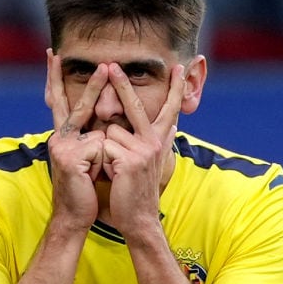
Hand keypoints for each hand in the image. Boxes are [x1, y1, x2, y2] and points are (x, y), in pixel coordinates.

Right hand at [44, 48, 107, 230]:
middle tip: (105, 64)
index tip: (52, 54)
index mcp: (63, 135)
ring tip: (90, 177)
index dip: (54, 78)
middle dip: (93, 85)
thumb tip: (106, 122)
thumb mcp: (88, 158)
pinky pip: (101, 148)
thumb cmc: (84, 189)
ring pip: (99, 134)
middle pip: (77, 104)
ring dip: (103, 159)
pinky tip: (89, 181)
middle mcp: (58, 136)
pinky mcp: (70, 158)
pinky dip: (102, 165)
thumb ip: (92, 137)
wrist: (73, 216)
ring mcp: (62, 146)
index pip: (59, 100)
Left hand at [100, 62, 183, 234]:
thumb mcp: (147, 161)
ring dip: (105, 150)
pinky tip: (112, 177)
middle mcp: (156, 141)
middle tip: (112, 64)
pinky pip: (105, 147)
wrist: (138, 218)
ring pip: (111, 132)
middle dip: (122, 84)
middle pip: (136, 106)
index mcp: (160, 140)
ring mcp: (144, 150)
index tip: (180, 67)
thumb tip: (163, 121)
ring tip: (114, 170)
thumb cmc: (137, 189)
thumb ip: (150, 139)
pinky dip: (102, 161)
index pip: (170, 109)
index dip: (176, 88)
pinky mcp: (130, 160)